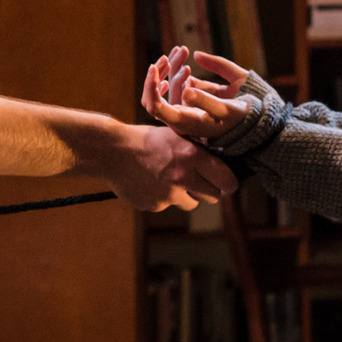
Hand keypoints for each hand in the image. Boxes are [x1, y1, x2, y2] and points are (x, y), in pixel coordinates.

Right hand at [100, 125, 238, 211]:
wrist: (113, 151)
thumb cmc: (146, 139)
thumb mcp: (176, 135)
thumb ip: (197, 149)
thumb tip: (220, 159)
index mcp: (193, 157)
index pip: (226, 180)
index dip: (229, 183)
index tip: (228, 184)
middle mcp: (184, 178)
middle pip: (213, 196)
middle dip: (208, 190)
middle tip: (198, 181)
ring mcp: (169, 195)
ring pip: (190, 203)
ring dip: (185, 195)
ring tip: (169, 179)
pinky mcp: (155, 206)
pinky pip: (167, 206)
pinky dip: (162, 197)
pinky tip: (150, 183)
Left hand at [142, 47, 250, 139]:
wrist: (255, 120)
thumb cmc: (242, 117)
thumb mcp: (227, 109)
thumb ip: (206, 100)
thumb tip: (186, 89)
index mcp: (184, 122)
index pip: (155, 107)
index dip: (151, 87)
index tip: (154, 67)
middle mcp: (180, 116)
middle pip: (157, 93)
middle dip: (163, 71)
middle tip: (176, 53)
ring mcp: (184, 106)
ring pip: (168, 83)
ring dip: (173, 65)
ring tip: (183, 49)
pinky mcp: (191, 97)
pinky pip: (178, 80)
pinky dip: (178, 66)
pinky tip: (183, 52)